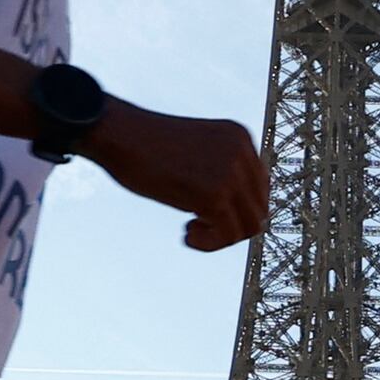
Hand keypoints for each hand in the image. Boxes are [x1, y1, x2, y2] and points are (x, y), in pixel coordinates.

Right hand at [91, 104, 268, 251]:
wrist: (119, 135)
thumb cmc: (147, 147)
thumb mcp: (198, 152)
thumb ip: (222, 172)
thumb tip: (241, 214)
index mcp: (240, 137)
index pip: (260, 188)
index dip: (237, 209)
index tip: (207, 212)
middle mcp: (242, 152)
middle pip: (258, 209)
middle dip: (231, 227)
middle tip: (198, 225)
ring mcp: (230, 173)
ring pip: (247, 227)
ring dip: (220, 238)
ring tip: (190, 229)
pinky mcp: (213, 195)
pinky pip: (227, 235)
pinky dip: (208, 244)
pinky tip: (186, 234)